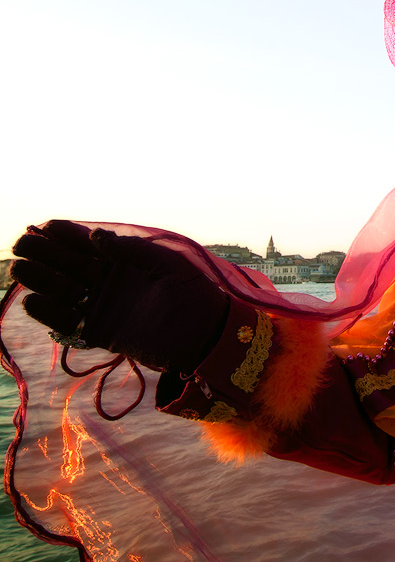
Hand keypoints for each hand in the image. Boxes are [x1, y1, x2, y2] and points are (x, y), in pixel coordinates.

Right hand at [11, 220, 227, 372]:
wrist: (208, 336)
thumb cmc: (194, 294)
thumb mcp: (166, 263)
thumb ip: (130, 250)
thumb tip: (95, 236)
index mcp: (126, 260)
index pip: (89, 244)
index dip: (66, 234)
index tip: (43, 225)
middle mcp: (111, 282)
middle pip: (70, 265)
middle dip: (45, 253)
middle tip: (22, 243)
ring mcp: (105, 307)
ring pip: (65, 291)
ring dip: (41, 281)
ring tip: (19, 269)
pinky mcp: (103, 332)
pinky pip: (71, 323)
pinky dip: (51, 314)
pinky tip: (32, 302)